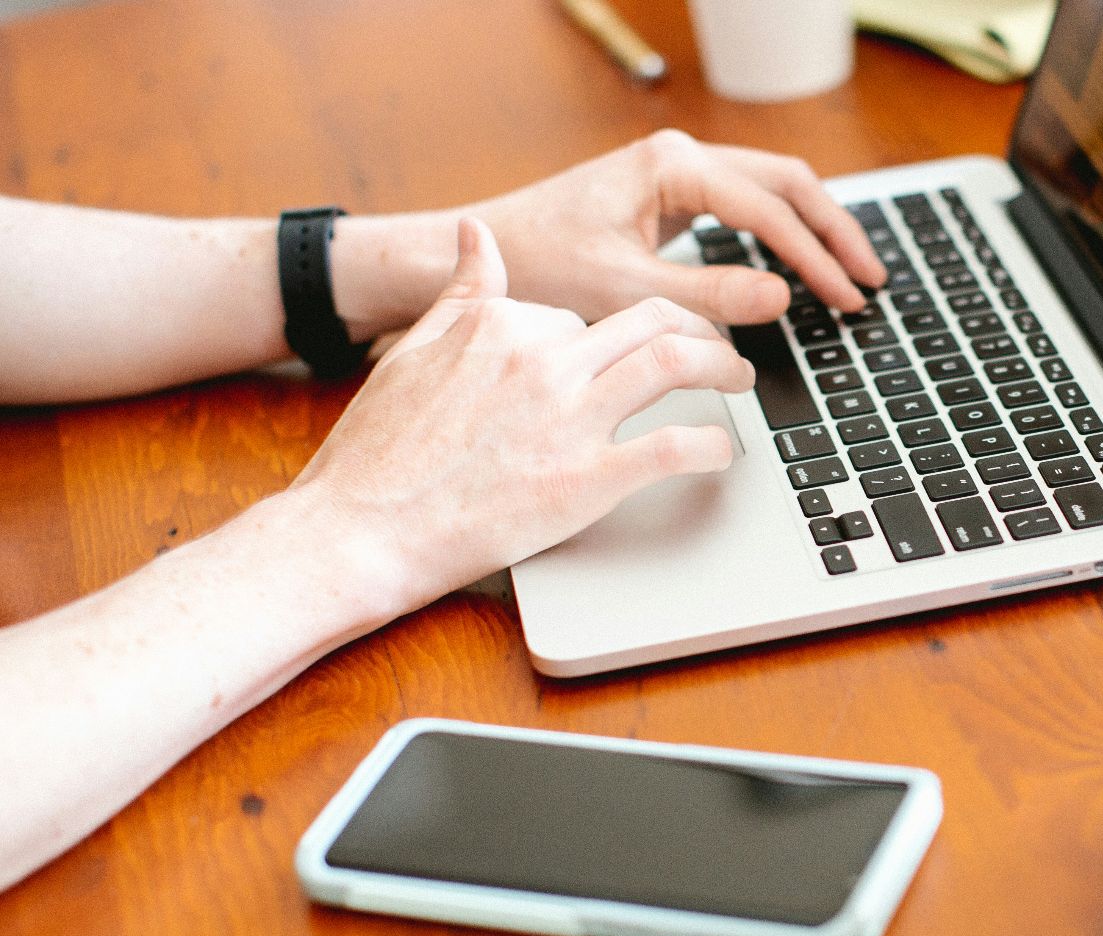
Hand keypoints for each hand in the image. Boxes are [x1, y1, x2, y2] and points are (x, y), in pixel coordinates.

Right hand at [293, 217, 754, 613]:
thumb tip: (474, 235)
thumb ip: (458, 293)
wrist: (359, 530)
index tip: (633, 349)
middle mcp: (541, 359)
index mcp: (501, 324)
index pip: (584, 314)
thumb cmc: (377, 456)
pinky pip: (673, 448)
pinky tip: (722, 452)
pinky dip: (711, 446)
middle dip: (695, 327)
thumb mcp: (412, 353)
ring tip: (739, 378)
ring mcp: (568, 418)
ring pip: (674, 364)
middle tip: (717, 346)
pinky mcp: (587, 479)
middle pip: (649, 320)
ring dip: (722, 365)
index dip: (612, 336)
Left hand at [468, 130, 887, 325]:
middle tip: (871, 281)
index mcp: (673, 166)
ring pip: (772, 190)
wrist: (482, 254)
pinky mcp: (670, 197)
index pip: (770, 210)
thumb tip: (781, 297)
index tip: (846, 299)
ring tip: (851, 274)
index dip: (816, 259)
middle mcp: (680, 158)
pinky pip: (746, 207)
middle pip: (787, 183)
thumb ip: (708, 294)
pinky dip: (782, 235)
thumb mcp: (625, 290)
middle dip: (834, 232)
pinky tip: (801, 268)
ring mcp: (676, 174)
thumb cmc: (539, 264)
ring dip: (814, 230)